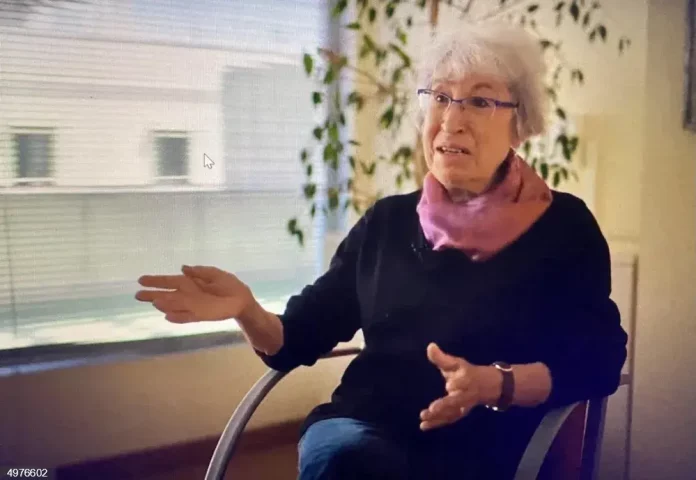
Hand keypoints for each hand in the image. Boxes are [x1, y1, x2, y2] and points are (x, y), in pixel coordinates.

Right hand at [135, 265, 256, 322]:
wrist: (241, 299)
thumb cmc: (228, 285)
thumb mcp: (214, 274)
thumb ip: (199, 272)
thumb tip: (183, 268)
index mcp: (189, 283)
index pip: (169, 281)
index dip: (156, 281)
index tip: (141, 280)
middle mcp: (187, 295)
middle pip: (166, 294)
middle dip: (152, 294)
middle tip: (137, 295)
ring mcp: (192, 306)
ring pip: (174, 306)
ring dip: (164, 304)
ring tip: (153, 302)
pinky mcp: (200, 315)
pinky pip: (186, 317)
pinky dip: (178, 317)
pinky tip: (167, 316)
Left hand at [419, 343, 500, 430]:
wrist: (486, 386)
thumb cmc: (466, 372)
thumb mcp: (456, 363)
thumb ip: (442, 358)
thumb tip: (430, 346)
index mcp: (468, 379)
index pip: (464, 382)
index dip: (458, 384)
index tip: (449, 385)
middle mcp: (466, 394)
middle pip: (457, 401)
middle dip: (445, 406)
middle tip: (432, 409)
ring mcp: (463, 406)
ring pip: (452, 413)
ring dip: (438, 418)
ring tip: (423, 420)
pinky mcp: (459, 413)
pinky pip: (448, 419)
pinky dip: (437, 423)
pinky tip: (424, 426)